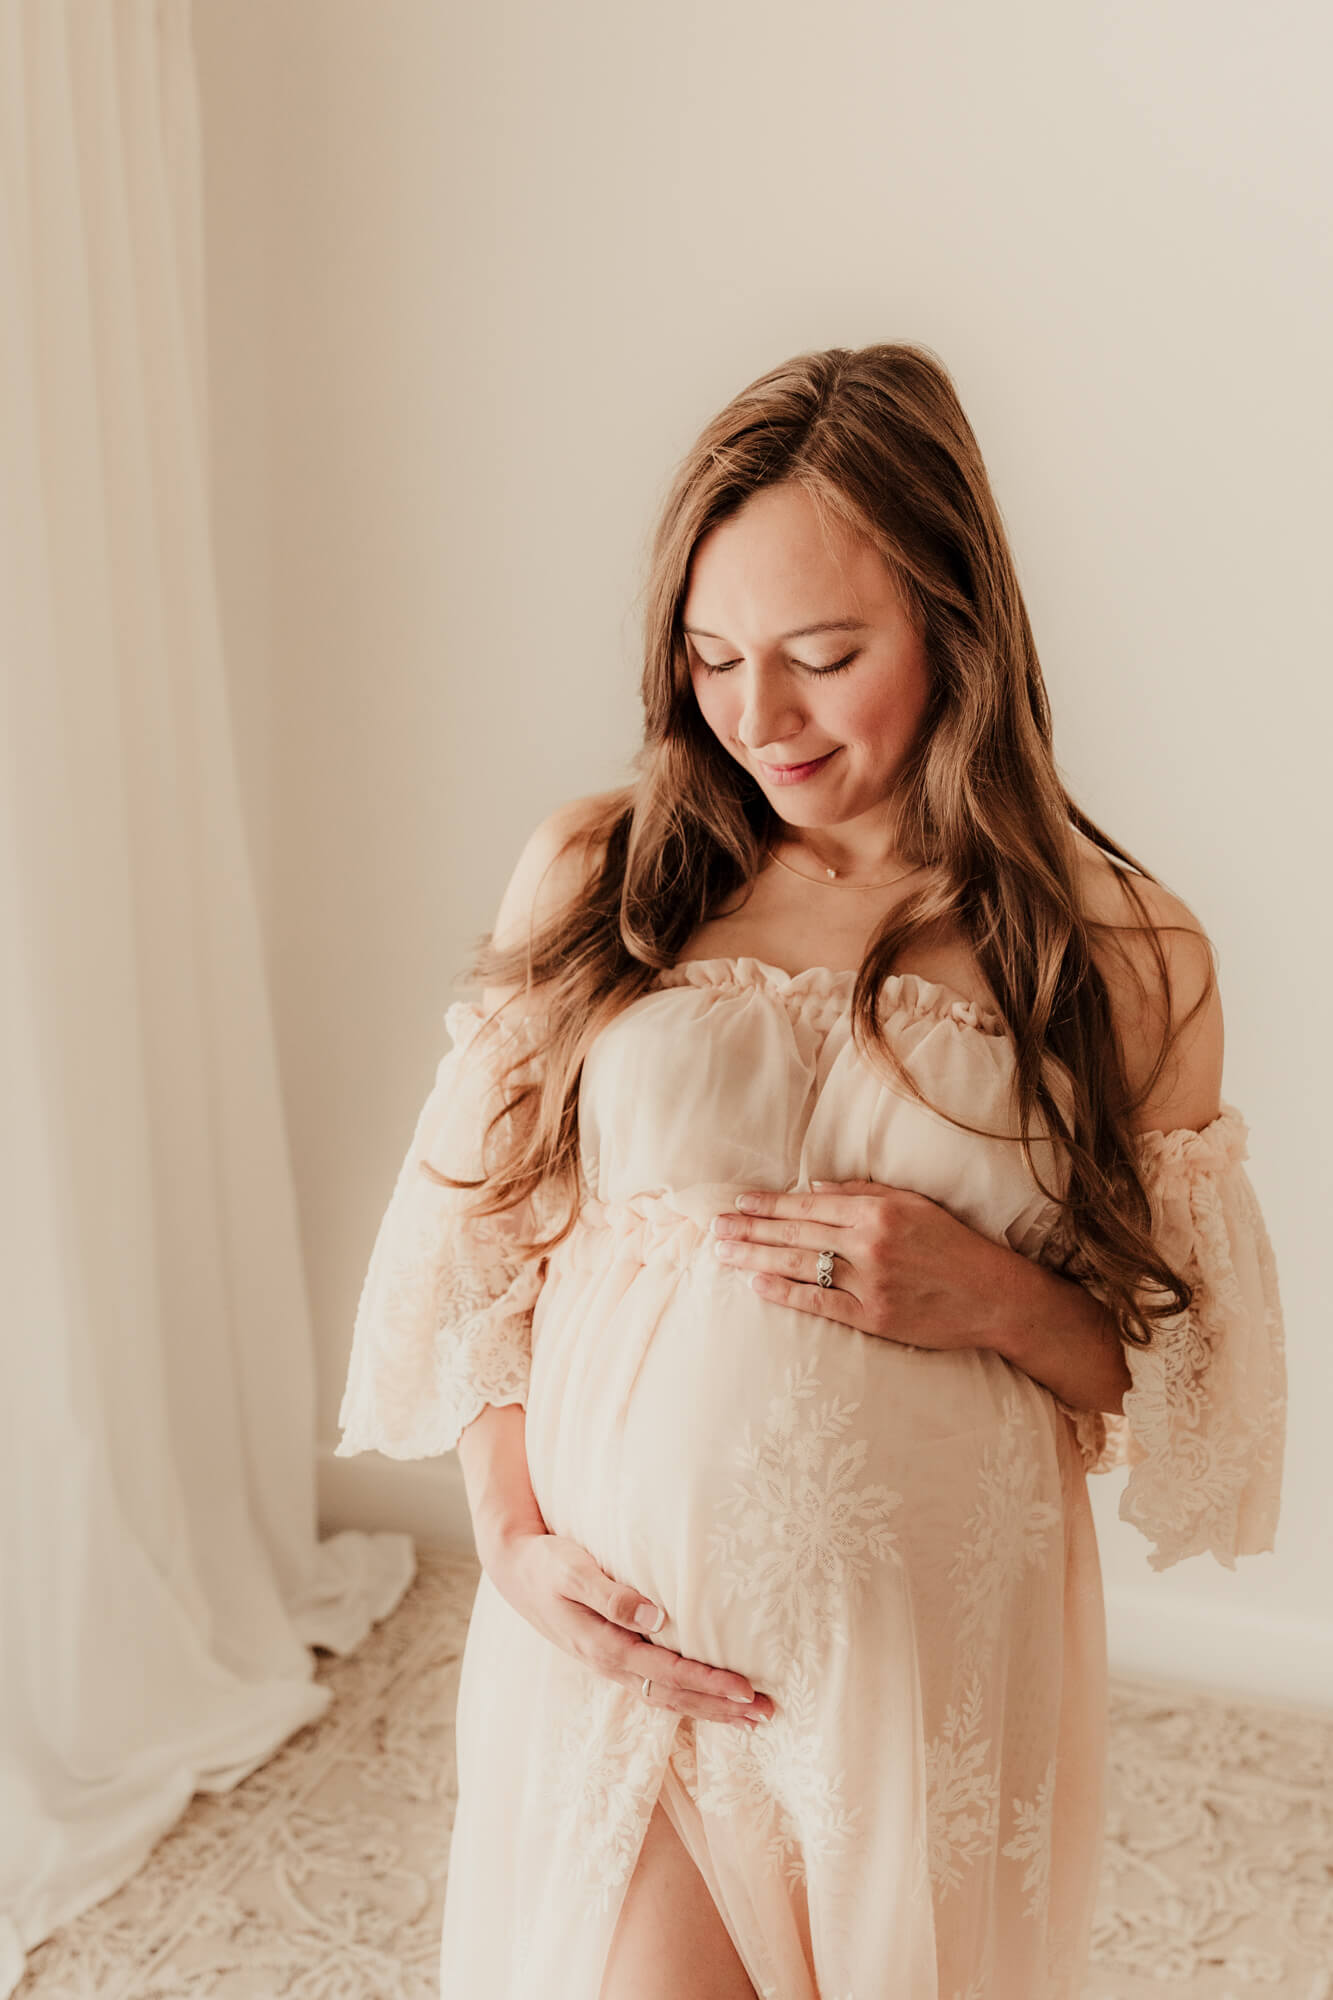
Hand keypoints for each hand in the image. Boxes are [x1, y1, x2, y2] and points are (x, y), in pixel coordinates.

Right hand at [477, 1524, 774, 1728]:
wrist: (515, 1569)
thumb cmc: (548, 1564)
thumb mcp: (573, 1571)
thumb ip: (611, 1595)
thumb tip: (655, 1617)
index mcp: (604, 1647)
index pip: (667, 1674)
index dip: (707, 1684)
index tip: (746, 1690)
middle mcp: (610, 1665)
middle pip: (674, 1697)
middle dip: (721, 1709)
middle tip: (766, 1714)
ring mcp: (611, 1665)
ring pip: (667, 1697)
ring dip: (710, 1708)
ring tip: (751, 1717)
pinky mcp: (613, 1656)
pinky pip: (656, 1686)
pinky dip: (688, 1696)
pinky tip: (709, 1698)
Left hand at [710, 1178, 1008, 1352]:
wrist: (993, 1296)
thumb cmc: (953, 1244)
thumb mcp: (913, 1204)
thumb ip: (862, 1193)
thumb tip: (811, 1189)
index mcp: (878, 1212)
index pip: (809, 1206)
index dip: (769, 1204)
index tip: (739, 1202)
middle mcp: (869, 1245)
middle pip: (795, 1235)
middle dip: (750, 1230)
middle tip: (715, 1228)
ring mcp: (870, 1284)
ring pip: (800, 1268)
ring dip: (756, 1259)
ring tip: (723, 1254)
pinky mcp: (873, 1318)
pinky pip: (819, 1304)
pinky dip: (785, 1294)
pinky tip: (757, 1285)